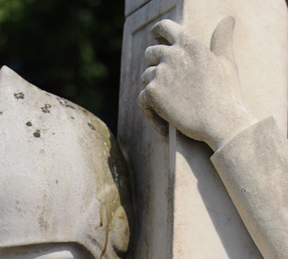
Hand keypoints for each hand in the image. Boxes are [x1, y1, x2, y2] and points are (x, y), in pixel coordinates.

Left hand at [138, 17, 255, 150]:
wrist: (220, 122)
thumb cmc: (227, 95)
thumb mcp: (226, 61)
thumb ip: (222, 39)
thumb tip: (228, 18)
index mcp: (190, 43)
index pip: (165, 27)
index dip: (158, 31)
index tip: (155, 36)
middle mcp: (173, 54)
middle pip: (151, 53)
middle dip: (154, 65)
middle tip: (164, 83)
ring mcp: (161, 72)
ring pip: (146, 77)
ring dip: (153, 89)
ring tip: (167, 105)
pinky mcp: (152, 93)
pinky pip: (142, 99)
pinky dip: (150, 113)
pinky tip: (164, 127)